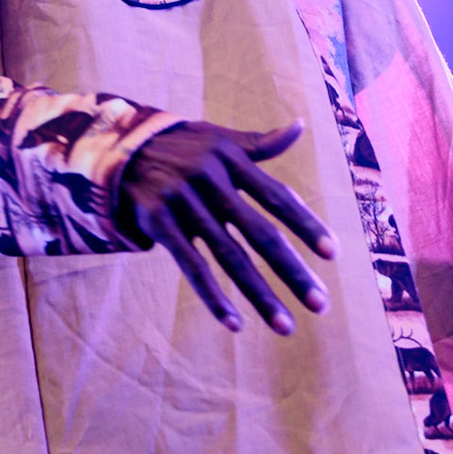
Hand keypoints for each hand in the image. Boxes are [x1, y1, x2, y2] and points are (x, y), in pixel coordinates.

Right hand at [117, 118, 336, 334]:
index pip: (277, 196)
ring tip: (285, 326)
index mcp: (231, 160)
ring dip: (260, 295)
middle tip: (321, 304)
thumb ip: (260, 144)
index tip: (333, 254)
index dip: (306, 224)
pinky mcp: (158, 223)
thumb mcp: (218, 139)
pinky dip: (213, 297)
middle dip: (292, 271)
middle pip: (259, 234)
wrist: (119, 149)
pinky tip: (235, 323)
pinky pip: (191, 266)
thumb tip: (298, 127)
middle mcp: (210, 180)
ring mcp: (183, 203)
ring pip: (229, 258)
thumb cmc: (181, 147)